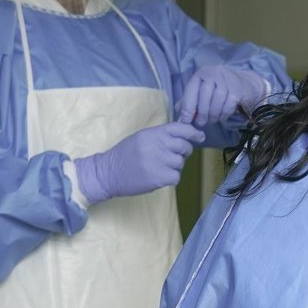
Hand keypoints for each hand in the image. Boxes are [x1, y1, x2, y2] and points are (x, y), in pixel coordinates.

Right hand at [74, 121, 205, 203]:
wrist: (107, 172)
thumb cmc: (124, 155)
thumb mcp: (141, 138)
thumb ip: (160, 136)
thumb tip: (182, 136)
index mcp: (153, 133)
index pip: (181, 129)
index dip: (193, 132)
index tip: (200, 136)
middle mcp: (158, 145)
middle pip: (185, 147)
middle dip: (183, 152)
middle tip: (172, 156)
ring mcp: (159, 161)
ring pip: (180, 163)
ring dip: (174, 167)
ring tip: (159, 167)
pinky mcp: (158, 177)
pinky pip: (176, 177)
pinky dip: (170, 179)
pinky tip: (158, 177)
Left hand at [176, 66, 266, 126]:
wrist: (243, 84)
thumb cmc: (217, 89)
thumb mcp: (201, 92)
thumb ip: (189, 101)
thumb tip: (181, 118)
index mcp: (201, 74)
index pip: (191, 89)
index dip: (187, 107)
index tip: (186, 121)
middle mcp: (213, 73)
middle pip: (205, 94)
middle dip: (201, 112)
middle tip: (201, 123)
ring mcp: (227, 79)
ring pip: (217, 100)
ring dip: (213, 114)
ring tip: (212, 120)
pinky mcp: (237, 88)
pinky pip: (229, 104)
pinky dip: (224, 114)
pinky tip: (221, 117)